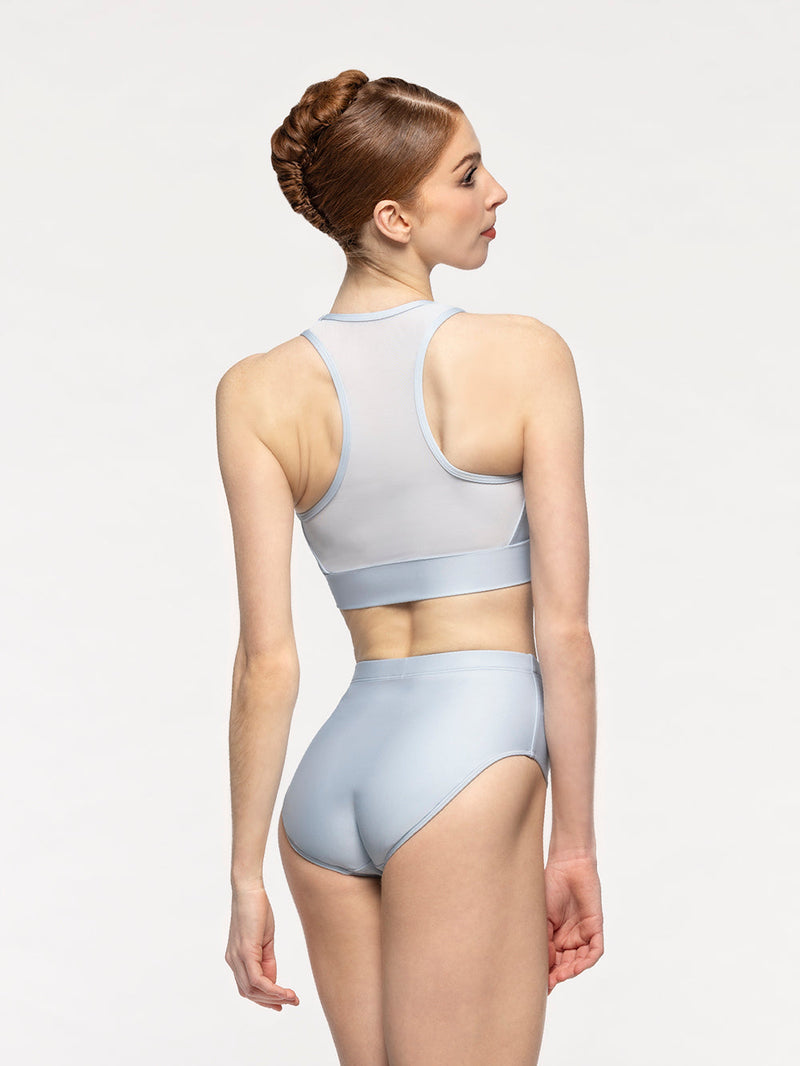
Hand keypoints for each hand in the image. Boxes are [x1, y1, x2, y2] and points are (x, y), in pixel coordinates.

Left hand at [225, 883, 299, 1010]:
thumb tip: (272, 980)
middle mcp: (233, 961)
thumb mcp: (264, 939)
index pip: (248, 987)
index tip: (281, 1004)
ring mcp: (237, 958)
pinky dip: (272, 988)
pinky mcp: (245, 952)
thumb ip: (267, 960)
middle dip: (271, 1001)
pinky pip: (257, 979)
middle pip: (249, 992)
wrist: (249, 889)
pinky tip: (284, 992)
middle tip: (291, 1003)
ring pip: (253, 990)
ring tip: (292, 999)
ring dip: (274, 997)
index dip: (264, 999)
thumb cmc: (257, 909)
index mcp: (236, 958)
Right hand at [544, 853, 603, 994]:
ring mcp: (583, 933)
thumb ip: (544, 938)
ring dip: (571, 970)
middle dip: (558, 975)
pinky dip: (587, 960)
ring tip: (560, 976)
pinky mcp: (595, 927)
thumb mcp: (542, 916)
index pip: (552, 960)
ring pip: (580, 961)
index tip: (536, 984)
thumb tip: (543, 963)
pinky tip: (576, 966)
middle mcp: (569, 938)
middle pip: (565, 964)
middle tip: (548, 983)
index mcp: (554, 935)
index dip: (546, 973)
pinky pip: (595, 950)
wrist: (567, 865)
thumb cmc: (550, 886)